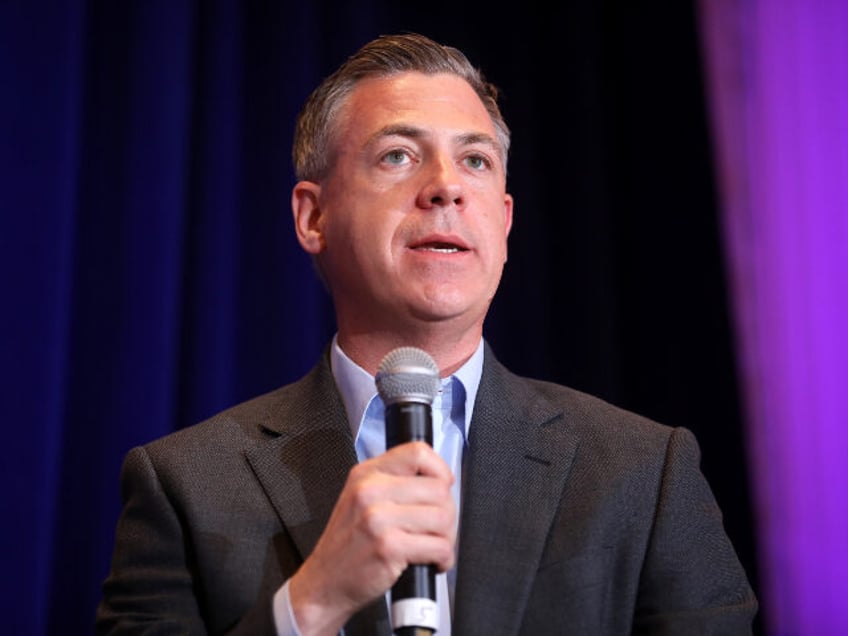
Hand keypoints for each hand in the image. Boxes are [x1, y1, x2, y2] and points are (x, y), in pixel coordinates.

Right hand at [288, 441, 456, 634]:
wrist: (323, 583)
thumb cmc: (347, 545)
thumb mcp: (360, 499)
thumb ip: (393, 482)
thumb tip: (439, 480)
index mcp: (366, 474)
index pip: (418, 452)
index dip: (441, 469)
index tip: (444, 486)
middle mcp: (370, 490)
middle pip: (438, 488)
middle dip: (448, 513)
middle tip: (439, 529)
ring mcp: (378, 518)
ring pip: (443, 517)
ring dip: (447, 537)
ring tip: (434, 545)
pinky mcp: (388, 547)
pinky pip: (439, 546)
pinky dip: (444, 558)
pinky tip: (432, 561)